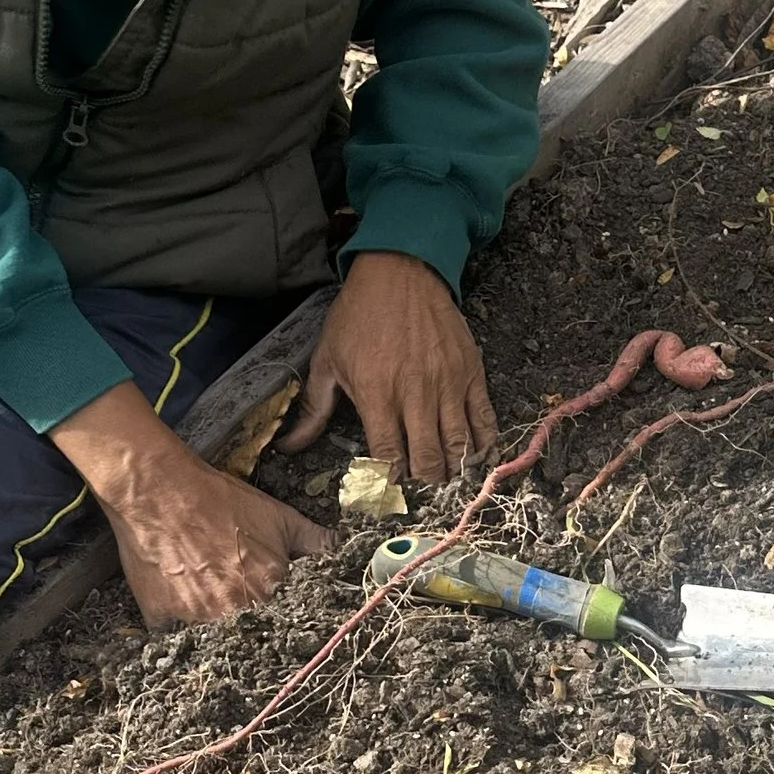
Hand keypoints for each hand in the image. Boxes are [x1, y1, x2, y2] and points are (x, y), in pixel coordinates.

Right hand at [50, 381, 325, 628]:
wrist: (158, 490)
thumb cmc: (219, 501)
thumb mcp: (278, 516)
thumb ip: (315, 543)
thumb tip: (340, 555)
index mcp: (269, 591)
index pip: (287, 625)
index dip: (281, 620)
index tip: (275, 613)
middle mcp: (235, 612)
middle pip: (250, 638)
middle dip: (250, 629)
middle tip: (237, 606)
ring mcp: (196, 621)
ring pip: (214, 645)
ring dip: (216, 633)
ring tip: (210, 607)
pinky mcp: (161, 622)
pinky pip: (175, 643)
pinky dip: (180, 633)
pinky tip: (182, 610)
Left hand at [279, 250, 496, 487]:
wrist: (399, 271)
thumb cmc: (358, 315)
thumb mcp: (327, 359)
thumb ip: (312, 409)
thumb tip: (289, 446)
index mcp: (376, 395)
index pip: (387, 458)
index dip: (389, 488)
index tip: (388, 502)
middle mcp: (415, 395)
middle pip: (427, 460)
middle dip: (425, 487)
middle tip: (422, 499)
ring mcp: (447, 384)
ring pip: (459, 445)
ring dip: (454, 472)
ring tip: (448, 486)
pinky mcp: (470, 373)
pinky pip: (484, 418)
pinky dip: (483, 443)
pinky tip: (476, 458)